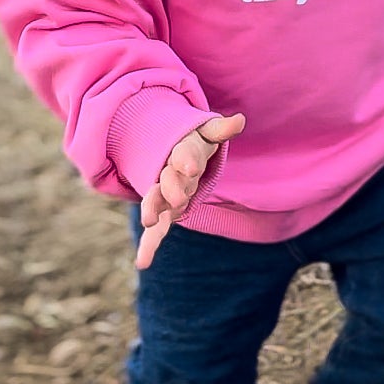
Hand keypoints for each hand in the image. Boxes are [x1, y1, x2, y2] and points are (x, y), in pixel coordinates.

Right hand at [136, 113, 244, 269]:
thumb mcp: (206, 133)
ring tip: (148, 222)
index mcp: (181, 152)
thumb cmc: (194, 142)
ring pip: (156, 200)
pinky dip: (150, 245)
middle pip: (167, 180)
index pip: (185, 154)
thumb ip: (220, 129)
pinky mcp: (162, 210)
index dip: (187, 161)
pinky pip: (156, 228)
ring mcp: (162, 192)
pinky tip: (142, 263)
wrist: (165, 149)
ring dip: (153, 210)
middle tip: (177, 200)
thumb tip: (240, 119)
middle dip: (170, 189)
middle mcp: (168, 172)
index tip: (191, 168)